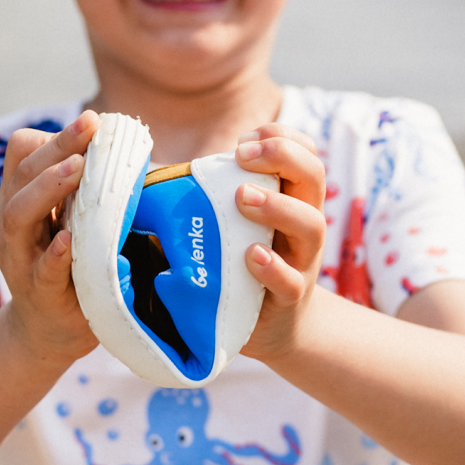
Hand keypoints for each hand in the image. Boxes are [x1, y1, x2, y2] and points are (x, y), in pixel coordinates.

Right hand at [0, 111, 100, 367]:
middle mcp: (10, 223)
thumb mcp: (74, 221)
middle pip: (23, 175)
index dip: (53, 136)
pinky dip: (54, 254)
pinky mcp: (38, 293)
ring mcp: (19, 259)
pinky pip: (41, 270)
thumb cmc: (70, 265)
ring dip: (48, 188)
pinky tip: (68, 240)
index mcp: (20, 198)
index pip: (22, 153)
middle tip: (88, 125)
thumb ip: (90, 190)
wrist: (48, 331)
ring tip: (77, 168)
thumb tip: (135, 153)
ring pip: (18, 215)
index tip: (91, 122)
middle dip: (57, 147)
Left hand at [233, 124, 326, 361]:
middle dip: (282, 155)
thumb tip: (150, 177)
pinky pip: (290, 281)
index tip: (244, 140)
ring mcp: (302, 260)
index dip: (280, 137)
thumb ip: (212, 198)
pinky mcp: (290, 298)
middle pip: (314, 175)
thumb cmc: (242, 264)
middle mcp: (304, 223)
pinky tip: (251, 256)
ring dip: (277, 205)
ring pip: (310, 224)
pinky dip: (272, 267)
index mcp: (292, 198)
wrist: (272, 326)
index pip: (304, 152)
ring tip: (243, 198)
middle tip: (241, 155)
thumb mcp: (235, 224)